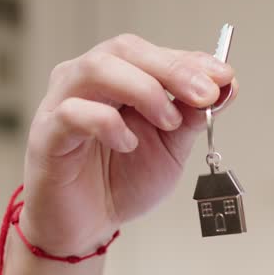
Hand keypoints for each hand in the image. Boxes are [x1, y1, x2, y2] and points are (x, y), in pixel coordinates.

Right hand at [19, 33, 235, 254]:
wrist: (89, 225)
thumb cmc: (123, 180)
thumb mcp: (171, 146)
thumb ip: (193, 116)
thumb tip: (227, 86)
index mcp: (119, 77)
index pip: (152, 52)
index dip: (190, 60)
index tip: (224, 76)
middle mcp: (87, 81)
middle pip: (125, 49)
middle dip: (172, 69)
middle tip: (205, 95)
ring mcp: (62, 103)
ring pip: (96, 69)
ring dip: (142, 90)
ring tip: (168, 122)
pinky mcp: (46, 134)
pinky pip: (72, 112)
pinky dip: (107, 123)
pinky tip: (128, 144)